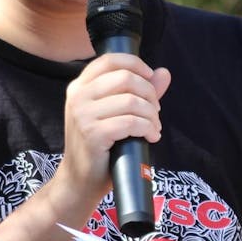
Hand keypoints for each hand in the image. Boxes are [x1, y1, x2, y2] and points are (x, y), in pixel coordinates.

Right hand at [58, 54, 171, 198]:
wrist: (79, 181)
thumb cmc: (99, 146)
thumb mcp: (115, 114)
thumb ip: (139, 92)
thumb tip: (163, 72)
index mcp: (80, 86)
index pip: (110, 59)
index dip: (136, 65)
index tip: (150, 80)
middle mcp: (78, 96)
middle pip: (125, 77)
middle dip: (149, 93)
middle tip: (155, 111)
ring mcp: (83, 115)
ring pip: (131, 100)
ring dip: (151, 115)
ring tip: (153, 127)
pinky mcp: (92, 134)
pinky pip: (131, 122)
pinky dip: (148, 128)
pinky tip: (151, 137)